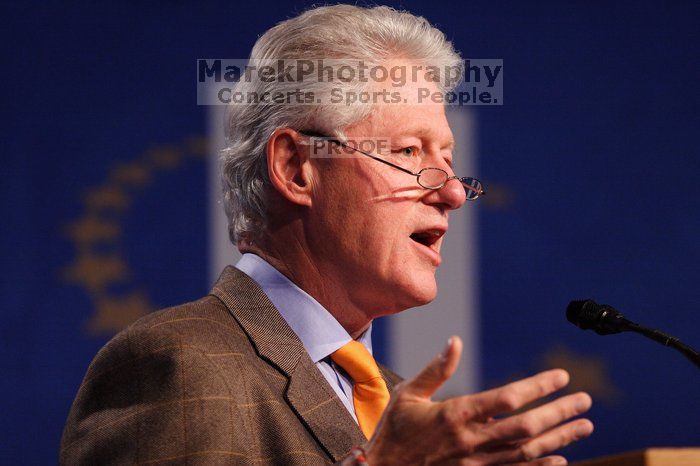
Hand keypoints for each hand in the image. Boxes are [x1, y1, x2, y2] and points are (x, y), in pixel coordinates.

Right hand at [364, 336, 592, 465]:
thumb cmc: (395, 430)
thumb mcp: (408, 394)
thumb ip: (436, 369)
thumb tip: (454, 341)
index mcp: (456, 414)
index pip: (507, 398)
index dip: (538, 387)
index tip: (560, 376)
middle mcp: (471, 440)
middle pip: (526, 427)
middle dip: (559, 413)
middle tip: (584, 401)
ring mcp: (476, 463)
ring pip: (527, 452)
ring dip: (559, 438)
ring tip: (584, 427)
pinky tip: (561, 458)